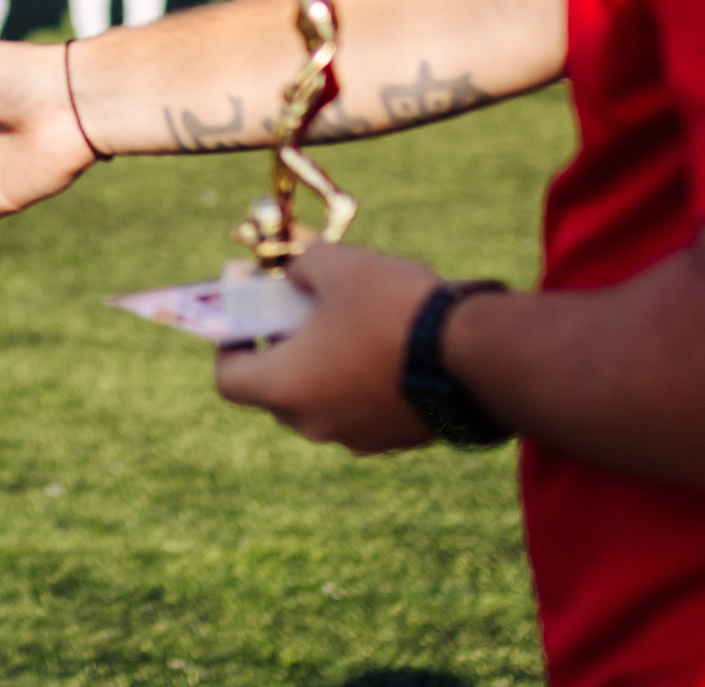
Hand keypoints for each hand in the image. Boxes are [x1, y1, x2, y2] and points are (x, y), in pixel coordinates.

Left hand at [213, 242, 441, 453]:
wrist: (477, 358)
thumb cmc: (394, 311)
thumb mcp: (340, 266)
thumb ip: (302, 265)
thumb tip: (295, 269)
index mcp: (286, 388)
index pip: (228, 379)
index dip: (228, 344)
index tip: (244, 316)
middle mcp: (314, 423)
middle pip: (276, 390)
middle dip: (282, 347)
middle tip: (295, 309)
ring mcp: (359, 437)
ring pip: (322, 399)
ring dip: (324, 364)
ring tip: (347, 321)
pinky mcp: (397, 439)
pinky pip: (362, 408)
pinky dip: (361, 380)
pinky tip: (387, 344)